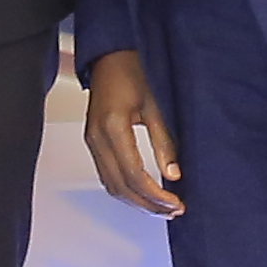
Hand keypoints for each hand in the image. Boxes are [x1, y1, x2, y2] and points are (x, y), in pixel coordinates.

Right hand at [80, 42, 183, 213]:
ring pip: (111, 185)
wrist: (110, 56)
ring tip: (161, 208)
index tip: (175, 202)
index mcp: (112, 127)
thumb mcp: (156, 104)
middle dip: (148, 204)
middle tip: (173, 210)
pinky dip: (125, 190)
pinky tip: (143, 194)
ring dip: (136, 201)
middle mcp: (97, 138)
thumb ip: (164, 141)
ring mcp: (92, 141)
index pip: (133, 174)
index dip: (155, 194)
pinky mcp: (93, 142)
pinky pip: (106, 175)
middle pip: (120, 186)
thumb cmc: (132, 71)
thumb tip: (174, 174)